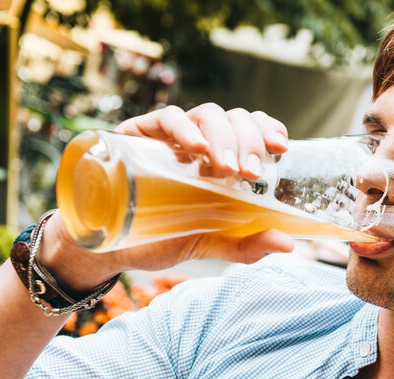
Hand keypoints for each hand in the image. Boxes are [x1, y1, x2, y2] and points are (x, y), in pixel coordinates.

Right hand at [40, 105, 295, 290]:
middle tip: (251, 172)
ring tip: (226, 167)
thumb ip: (245, 245)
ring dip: (222, 136)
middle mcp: (199, 143)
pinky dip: (184, 127)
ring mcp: (170, 137)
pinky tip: (195, 148)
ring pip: (206, 114)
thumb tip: (287, 243)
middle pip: (233, 121)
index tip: (281, 147)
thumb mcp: (207, 243)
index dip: (267, 130)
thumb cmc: (159, 238)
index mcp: (221, 161)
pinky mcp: (139, 135)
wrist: (106, 248)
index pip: (251, 130)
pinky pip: (165, 117)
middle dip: (248, 141)